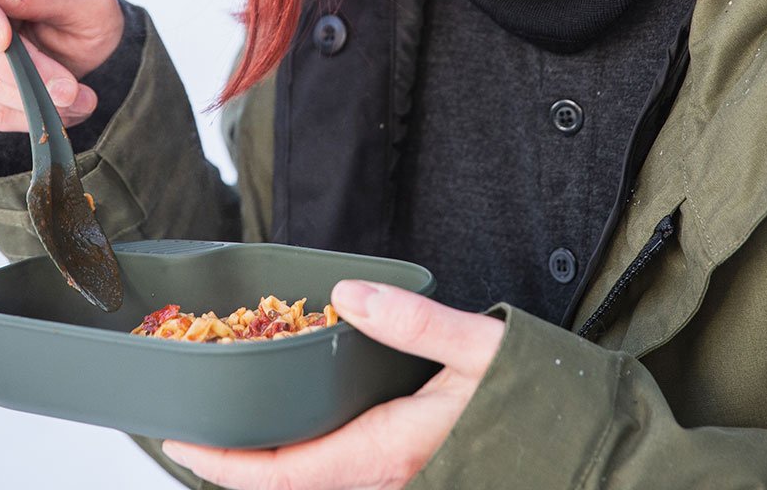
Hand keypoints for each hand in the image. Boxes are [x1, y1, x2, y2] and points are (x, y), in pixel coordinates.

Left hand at [160, 280, 505, 489]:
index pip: (284, 474)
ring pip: (312, 486)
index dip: (225, 464)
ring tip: (230, 429)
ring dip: (266, 466)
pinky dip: (301, 461)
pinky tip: (294, 432)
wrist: (584, 449)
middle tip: (189, 432)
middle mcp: (384, 479)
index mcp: (387, 453)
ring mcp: (396, 483)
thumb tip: (348, 295)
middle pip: (286, 487)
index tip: (181, 441)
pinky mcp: (408, 476)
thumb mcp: (480, 348)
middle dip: (233, 467)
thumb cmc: (538, 401)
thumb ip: (415, 323)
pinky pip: (338, 478)